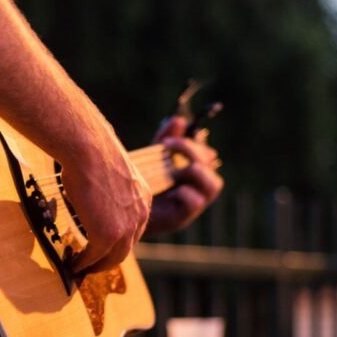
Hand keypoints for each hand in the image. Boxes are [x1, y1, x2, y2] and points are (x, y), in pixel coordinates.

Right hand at [62, 127, 151, 273]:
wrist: (88, 149)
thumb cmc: (91, 151)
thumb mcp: (108, 172)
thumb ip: (107, 188)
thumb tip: (90, 188)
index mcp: (142, 198)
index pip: (133, 228)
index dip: (117, 240)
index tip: (103, 247)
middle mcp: (140, 215)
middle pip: (126, 247)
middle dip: (108, 260)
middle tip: (91, 266)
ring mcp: (126, 227)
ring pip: (114, 257)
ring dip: (96, 267)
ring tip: (81, 270)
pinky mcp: (108, 235)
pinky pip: (95, 257)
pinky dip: (84, 264)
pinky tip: (73, 265)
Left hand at [144, 116, 223, 235]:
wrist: (122, 212)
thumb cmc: (140, 184)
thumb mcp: (152, 157)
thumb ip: (165, 139)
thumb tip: (179, 119)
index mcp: (193, 170)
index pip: (206, 152)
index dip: (192, 143)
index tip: (167, 140)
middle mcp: (198, 186)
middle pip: (211, 163)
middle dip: (190, 150)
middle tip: (167, 145)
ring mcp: (194, 203)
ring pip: (214, 184)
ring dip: (192, 171)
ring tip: (172, 171)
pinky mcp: (184, 217)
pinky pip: (196, 201)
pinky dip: (183, 193)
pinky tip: (168, 193)